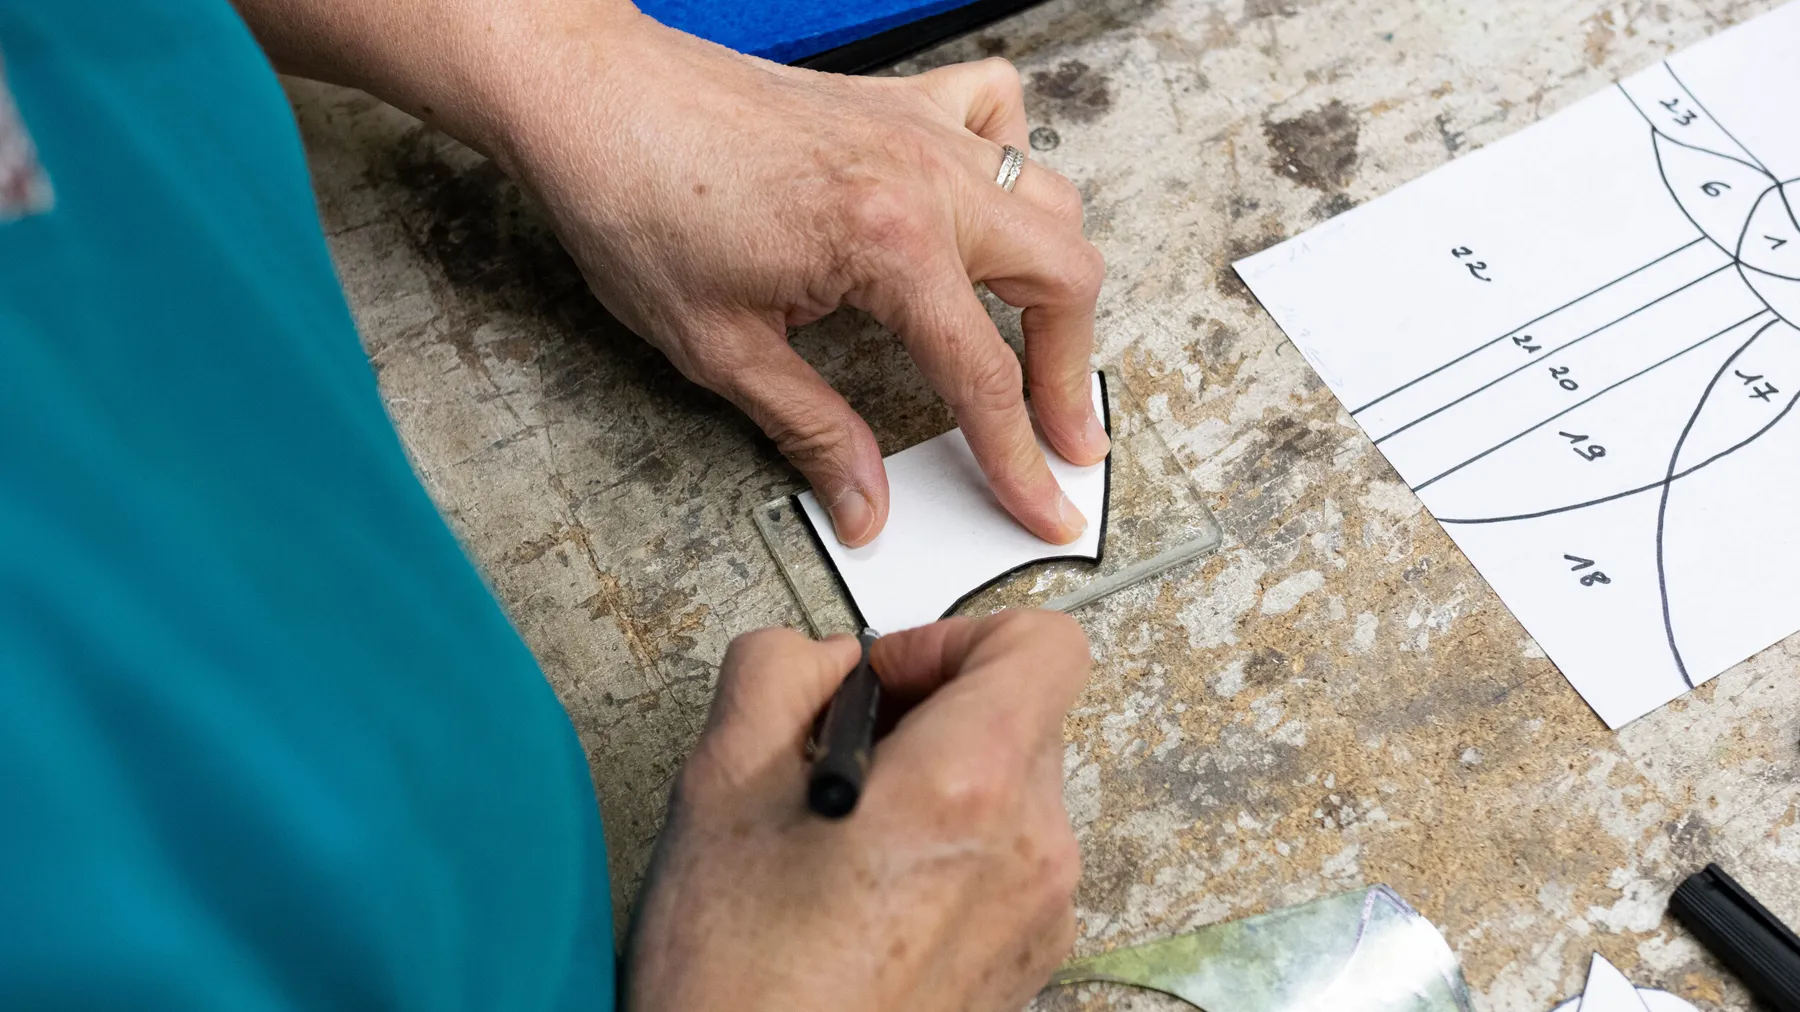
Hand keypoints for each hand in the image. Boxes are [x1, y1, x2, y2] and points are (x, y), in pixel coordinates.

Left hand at [496, 8, 1107, 546]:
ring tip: (1037, 344)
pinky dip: (1012, 162)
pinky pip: (997, 113)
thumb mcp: (721, 349)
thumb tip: (863, 503)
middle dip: (1072, 374)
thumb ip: (812, 430)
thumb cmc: (635, 203)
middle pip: (1063, 278)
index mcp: (888, 242)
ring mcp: (918, 128)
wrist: (589, 98)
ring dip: (1057, 279)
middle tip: (1061, 438)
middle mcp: (924, 175)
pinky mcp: (896, 101)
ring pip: (1051, 197)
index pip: (983, 376)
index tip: (1046, 504)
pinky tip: (981, 209)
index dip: (1020, 458)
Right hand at [626, 612, 1090, 1010]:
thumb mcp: (720, 783)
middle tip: (847, 755)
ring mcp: (1039, 915)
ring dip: (939, 782)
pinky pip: (1009, 862)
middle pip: (1023, 715)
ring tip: (846, 836)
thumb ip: (780, 671)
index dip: (957, 636)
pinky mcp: (1027, 963)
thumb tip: (824, 659)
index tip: (889, 678)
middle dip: (935, 711)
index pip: (1044, 644)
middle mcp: (1030, 849)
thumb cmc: (740, 982)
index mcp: (969, 786)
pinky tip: (867, 893)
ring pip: (1014, 790)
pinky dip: (952, 849)